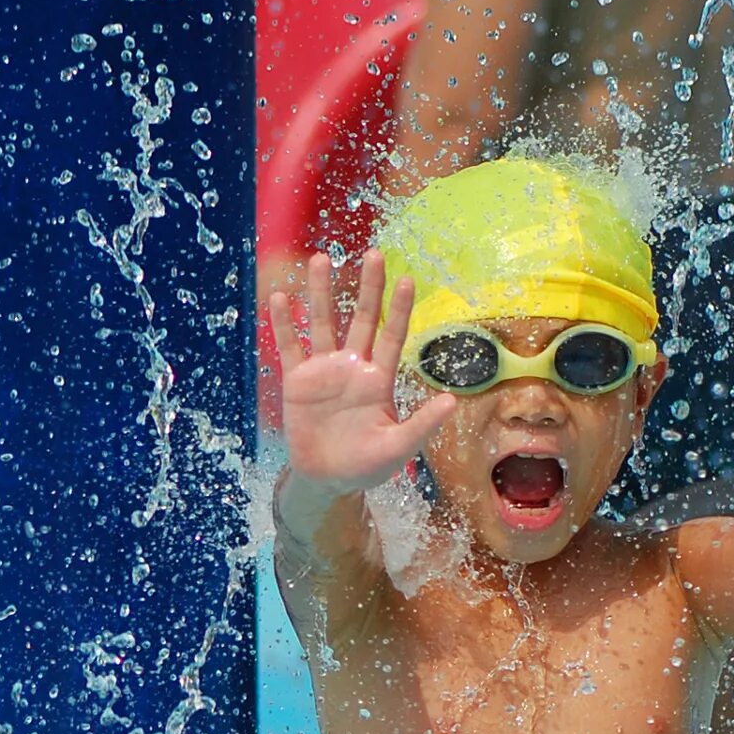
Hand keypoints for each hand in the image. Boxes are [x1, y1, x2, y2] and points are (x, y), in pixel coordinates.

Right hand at [276, 250, 454, 495]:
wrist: (328, 480)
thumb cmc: (367, 465)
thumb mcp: (399, 448)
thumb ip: (422, 424)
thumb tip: (452, 402)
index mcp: (379, 379)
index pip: (392, 336)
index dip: (398, 309)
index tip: (407, 279)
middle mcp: (353, 367)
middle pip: (360, 319)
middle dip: (367, 288)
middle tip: (373, 254)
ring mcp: (324, 371)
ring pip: (323, 323)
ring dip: (321, 292)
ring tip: (322, 259)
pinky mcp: (298, 381)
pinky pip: (291, 346)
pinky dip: (285, 323)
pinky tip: (281, 297)